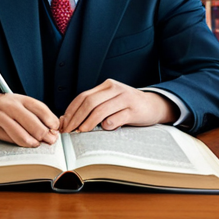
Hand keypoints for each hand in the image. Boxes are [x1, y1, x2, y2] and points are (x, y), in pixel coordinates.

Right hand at [0, 94, 60, 147]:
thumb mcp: (16, 104)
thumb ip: (31, 114)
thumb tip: (49, 128)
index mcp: (18, 97)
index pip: (38, 107)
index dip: (50, 119)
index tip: (56, 128)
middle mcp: (8, 104)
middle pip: (30, 120)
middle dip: (43, 133)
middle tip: (50, 140)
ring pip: (18, 130)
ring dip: (31, 140)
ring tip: (37, 144)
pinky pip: (7, 137)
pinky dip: (18, 142)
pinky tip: (25, 144)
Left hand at [60, 79, 179, 132]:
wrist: (154, 105)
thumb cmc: (128, 106)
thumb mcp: (111, 101)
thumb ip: (94, 106)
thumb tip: (69, 120)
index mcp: (107, 86)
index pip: (83, 96)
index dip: (71, 110)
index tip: (64, 123)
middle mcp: (115, 89)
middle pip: (89, 102)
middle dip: (76, 118)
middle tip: (69, 130)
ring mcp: (125, 98)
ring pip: (101, 110)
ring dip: (88, 123)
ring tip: (81, 132)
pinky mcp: (134, 110)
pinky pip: (116, 118)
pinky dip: (107, 125)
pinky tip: (104, 129)